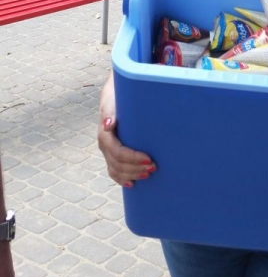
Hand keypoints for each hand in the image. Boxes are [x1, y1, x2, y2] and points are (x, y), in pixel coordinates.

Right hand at [97, 73, 155, 187]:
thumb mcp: (113, 99)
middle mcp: (104, 144)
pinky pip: (113, 171)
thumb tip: (108, 125)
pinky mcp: (112, 152)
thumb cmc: (117, 95)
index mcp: (104, 133)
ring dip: (132, 174)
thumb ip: (111, 111)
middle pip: (118, 164)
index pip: (117, 152)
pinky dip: (122, 179)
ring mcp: (107, 150)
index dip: (133, 158)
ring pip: (116, 170)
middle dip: (136, 168)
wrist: (115, 92)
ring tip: (149, 174)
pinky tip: (132, 184)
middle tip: (154, 167)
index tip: (149, 158)